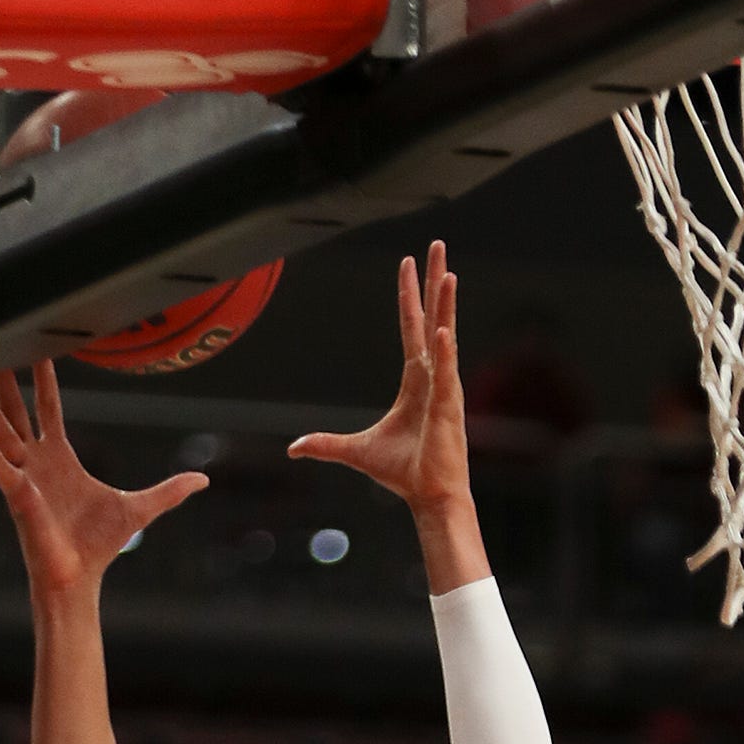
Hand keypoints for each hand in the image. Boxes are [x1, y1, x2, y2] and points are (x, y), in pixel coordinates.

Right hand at [0, 363, 206, 595]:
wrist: (79, 577)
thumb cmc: (99, 547)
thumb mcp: (140, 510)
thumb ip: (169, 491)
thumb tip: (203, 480)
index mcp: (60, 457)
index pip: (48, 408)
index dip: (45, 379)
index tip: (40, 349)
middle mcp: (37, 462)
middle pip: (17, 411)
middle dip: (7, 382)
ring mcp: (24, 478)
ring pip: (2, 433)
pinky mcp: (18, 499)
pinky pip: (2, 471)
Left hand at [289, 242, 477, 536]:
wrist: (428, 497)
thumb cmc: (403, 473)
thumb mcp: (356, 451)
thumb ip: (325, 444)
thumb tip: (294, 447)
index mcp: (417, 379)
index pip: (412, 327)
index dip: (409, 296)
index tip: (407, 264)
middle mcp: (434, 376)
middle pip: (433, 318)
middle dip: (433, 281)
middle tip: (435, 245)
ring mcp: (444, 389)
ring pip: (445, 336)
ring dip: (446, 305)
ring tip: (448, 273)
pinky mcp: (448, 408)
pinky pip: (447, 373)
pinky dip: (445, 351)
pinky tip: (443, 328)